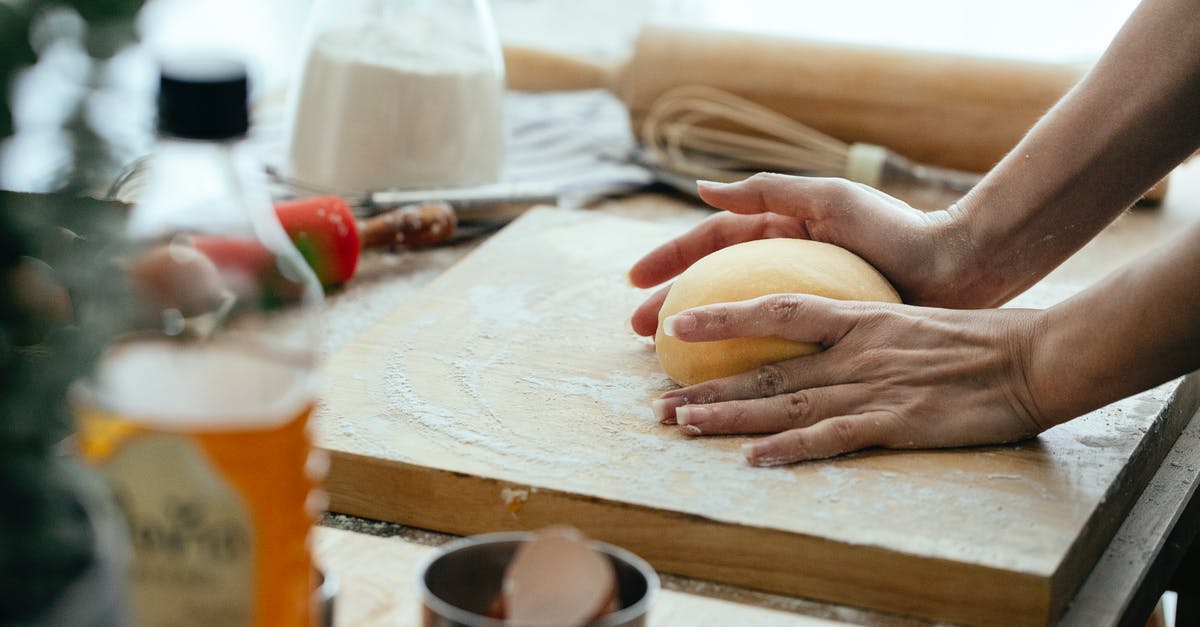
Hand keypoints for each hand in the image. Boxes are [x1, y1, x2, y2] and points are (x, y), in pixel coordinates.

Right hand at [628, 173, 977, 336]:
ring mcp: (805, 305)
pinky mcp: (827, 337)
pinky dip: (742, 367)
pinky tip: (722, 385)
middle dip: (673, 308)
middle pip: (715, 288)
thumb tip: (701, 190)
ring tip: (668, 364)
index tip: (633, 282)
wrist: (958, 267)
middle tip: (638, 334)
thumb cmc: (897, 227)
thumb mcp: (829, 199)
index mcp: (782, 232)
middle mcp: (786, 268)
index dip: (670, 260)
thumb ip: (767, 192)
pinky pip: (773, 353)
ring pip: (737, 326)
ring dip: (699, 344)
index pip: (711, 244)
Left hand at [652, 294, 1051, 464]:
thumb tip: (821, 333)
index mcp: (857, 316)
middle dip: (709, 387)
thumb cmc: (974, 339)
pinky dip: (791, 447)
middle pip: (766, 368)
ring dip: (730, 416)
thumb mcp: (906, 317)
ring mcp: (873, 386)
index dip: (722, 317)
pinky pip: (833, 436)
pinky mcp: (896, 421)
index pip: (774, 309)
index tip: (676, 323)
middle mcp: (854, 350)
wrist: (1030, 357)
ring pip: (785, 401)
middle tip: (660, 404)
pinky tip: (754, 458)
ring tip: (683, 426)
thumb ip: (860, 326)